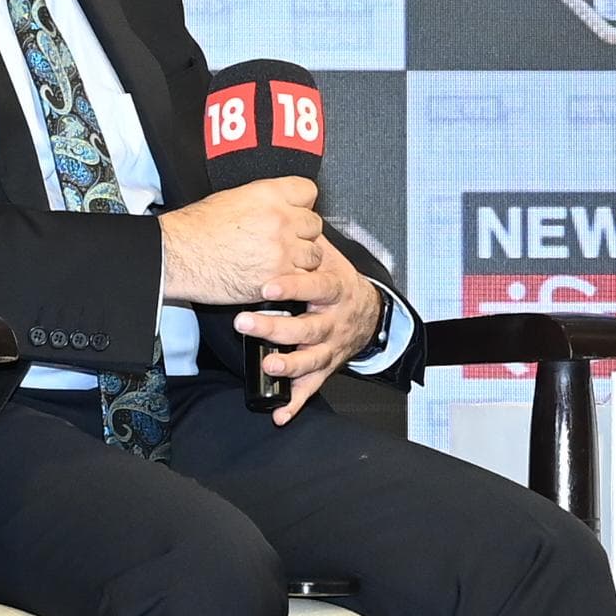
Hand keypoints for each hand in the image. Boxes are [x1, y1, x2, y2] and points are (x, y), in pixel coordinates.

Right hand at [157, 177, 324, 305]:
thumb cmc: (194, 228)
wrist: (175, 255)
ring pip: (315, 254)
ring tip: (280, 261)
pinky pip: (302, 279)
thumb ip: (264, 200)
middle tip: (285, 241)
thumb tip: (281, 205)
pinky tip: (275, 277)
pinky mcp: (278, 277)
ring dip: (302, 259)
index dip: (302, 204)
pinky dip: (292, 281)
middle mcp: (280, 219)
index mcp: (268, 194)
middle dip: (302, 234)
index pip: (309, 191)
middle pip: (314, 224)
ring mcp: (282, 249)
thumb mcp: (231, 197)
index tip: (295, 212)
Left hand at [235, 244, 386, 425]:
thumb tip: (291, 203)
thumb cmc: (338, 282)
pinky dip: (296, 403)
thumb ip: (307, 240)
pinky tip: (280, 413)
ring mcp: (332, 347)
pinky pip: (312, 388)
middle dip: (277, 328)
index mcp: (335, 290)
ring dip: (289, 365)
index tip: (267, 286)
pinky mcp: (327, 367)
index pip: (317, 287)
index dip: (294, 287)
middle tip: (246, 323)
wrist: (370, 313)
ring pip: (312, 359)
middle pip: (309, 328)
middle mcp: (334, 321)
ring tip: (268, 365)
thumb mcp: (329, 257)